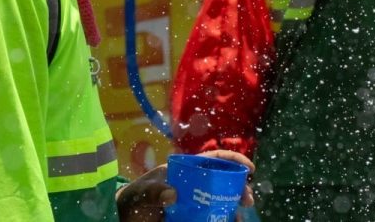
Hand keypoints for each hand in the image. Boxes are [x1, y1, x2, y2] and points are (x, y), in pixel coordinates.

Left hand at [116, 150, 255, 221]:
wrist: (125, 220)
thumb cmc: (131, 201)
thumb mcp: (140, 194)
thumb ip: (153, 192)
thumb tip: (172, 195)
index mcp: (184, 170)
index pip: (213, 159)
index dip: (232, 160)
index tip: (249, 168)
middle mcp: (193, 184)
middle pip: (222, 182)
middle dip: (238, 188)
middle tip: (247, 201)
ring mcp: (194, 203)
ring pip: (220, 202)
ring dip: (232, 209)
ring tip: (238, 218)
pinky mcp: (192, 218)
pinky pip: (211, 218)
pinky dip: (221, 220)